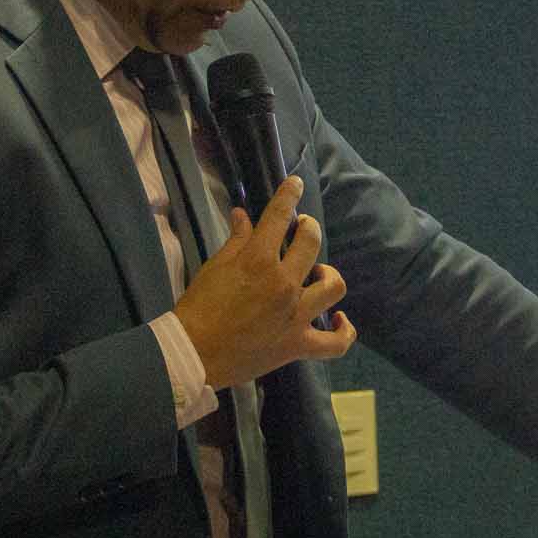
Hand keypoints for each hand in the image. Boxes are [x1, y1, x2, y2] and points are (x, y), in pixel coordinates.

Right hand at [174, 176, 356, 388]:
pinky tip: (340, 320)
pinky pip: (336, 343)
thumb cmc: (199, 308)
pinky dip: (344, 331)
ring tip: (318, 274)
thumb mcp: (214, 266)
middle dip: (308, 229)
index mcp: (259, 260)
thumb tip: (243, 215)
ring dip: (328, 274)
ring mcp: (295, 315)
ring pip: (334, 286)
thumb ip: (236, 240)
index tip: (295, 184)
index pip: (279, 216)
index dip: (289, 195)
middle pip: (312, 243)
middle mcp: (284, 284)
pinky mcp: (298, 345)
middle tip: (301, 231)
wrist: (194, 353)